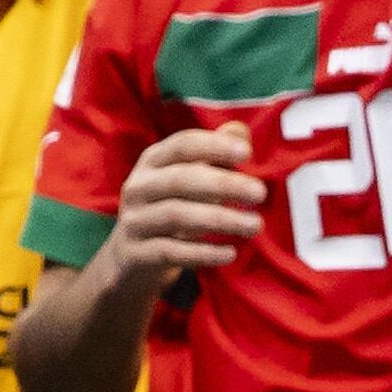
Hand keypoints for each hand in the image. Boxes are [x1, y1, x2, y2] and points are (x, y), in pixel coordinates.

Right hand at [100, 123, 265, 289]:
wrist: (130, 259)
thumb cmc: (171, 207)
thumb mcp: (189, 178)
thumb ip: (214, 154)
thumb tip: (240, 131)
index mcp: (153, 161)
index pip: (182, 145)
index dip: (214, 146)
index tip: (247, 153)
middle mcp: (139, 186)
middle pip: (180, 180)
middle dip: (223, 184)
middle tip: (260, 193)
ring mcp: (134, 221)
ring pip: (176, 216)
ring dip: (220, 219)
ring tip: (254, 225)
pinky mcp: (136, 254)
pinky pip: (170, 251)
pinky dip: (202, 253)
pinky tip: (230, 253)